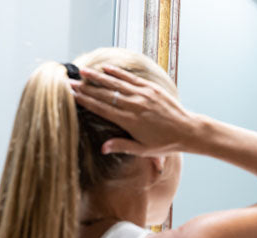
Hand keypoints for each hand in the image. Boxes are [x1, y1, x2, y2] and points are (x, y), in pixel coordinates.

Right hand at [70, 65, 200, 155]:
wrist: (187, 130)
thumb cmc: (165, 144)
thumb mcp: (142, 150)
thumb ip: (121, 146)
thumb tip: (102, 148)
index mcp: (129, 121)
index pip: (101, 108)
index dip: (85, 100)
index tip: (71, 94)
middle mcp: (134, 105)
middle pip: (105, 94)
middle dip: (85, 87)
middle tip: (69, 81)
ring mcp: (143, 95)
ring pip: (116, 83)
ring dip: (98, 76)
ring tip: (83, 71)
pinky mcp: (151, 89)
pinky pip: (131, 79)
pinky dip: (118, 73)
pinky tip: (106, 68)